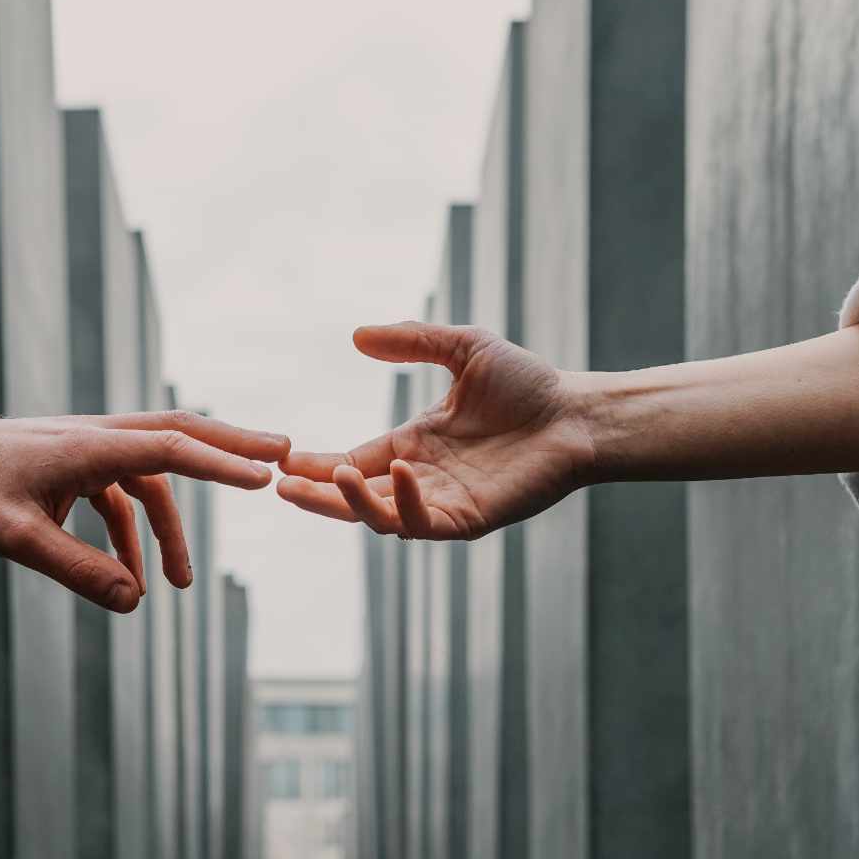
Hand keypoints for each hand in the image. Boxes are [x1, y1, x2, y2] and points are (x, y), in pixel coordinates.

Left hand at [0, 411, 289, 610]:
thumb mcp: (17, 539)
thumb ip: (78, 571)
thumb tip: (135, 602)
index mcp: (89, 445)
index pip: (170, 448)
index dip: (221, 462)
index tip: (265, 475)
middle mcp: (98, 437)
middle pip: (180, 435)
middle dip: (232, 447)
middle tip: (283, 454)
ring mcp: (89, 449)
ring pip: (153, 474)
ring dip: (172, 526)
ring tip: (183, 584)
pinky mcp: (78, 465)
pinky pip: (122, 495)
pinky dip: (133, 533)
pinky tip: (129, 577)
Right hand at [277, 322, 592, 539]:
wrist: (577, 412)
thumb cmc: (527, 383)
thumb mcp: (462, 348)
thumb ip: (411, 342)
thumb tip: (356, 336)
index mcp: (414, 445)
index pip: (354, 461)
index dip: (317, 465)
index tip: (284, 459)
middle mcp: (421, 478)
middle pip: (355, 496)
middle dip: (317, 495)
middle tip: (282, 485)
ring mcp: (444, 502)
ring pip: (382, 517)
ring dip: (351, 502)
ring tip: (331, 477)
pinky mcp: (469, 518)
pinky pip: (425, 522)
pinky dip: (406, 503)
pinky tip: (399, 472)